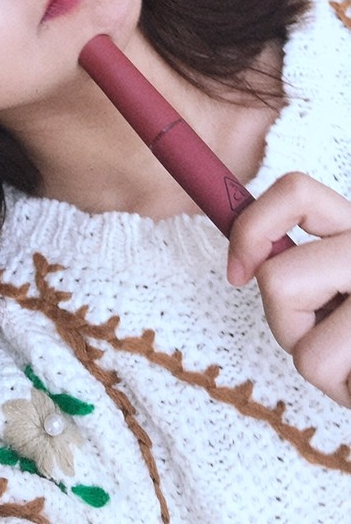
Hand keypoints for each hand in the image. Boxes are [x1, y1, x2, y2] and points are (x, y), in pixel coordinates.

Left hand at [227, 172, 350, 405]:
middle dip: (286, 323)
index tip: (239, 271)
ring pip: (303, 347)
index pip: (295, 191)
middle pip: (278, 280)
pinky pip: (325, 370)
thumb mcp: (336, 284)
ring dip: (321, 366)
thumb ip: (301, 265)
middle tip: (326, 335)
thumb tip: (241, 261)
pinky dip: (343, 389)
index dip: (251, 228)